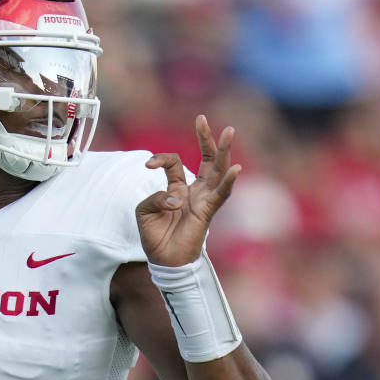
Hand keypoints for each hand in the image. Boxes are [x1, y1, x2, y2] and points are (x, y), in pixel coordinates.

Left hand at [136, 115, 240, 266]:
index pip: (174, 164)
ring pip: (217, 171)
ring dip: (223, 151)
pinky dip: (227, 182)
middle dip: (205, 139)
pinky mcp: (207, 212)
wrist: (164, 260)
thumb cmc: (155, 236)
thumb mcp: (145, 211)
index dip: (161, 159)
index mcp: (178, 188)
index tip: (147, 164)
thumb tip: (175, 198)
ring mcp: (203, 200)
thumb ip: (156, 197)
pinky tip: (235, 168)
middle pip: (206, 160)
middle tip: (202, 119)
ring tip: (228, 131)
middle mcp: (194, 191)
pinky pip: (220, 195)